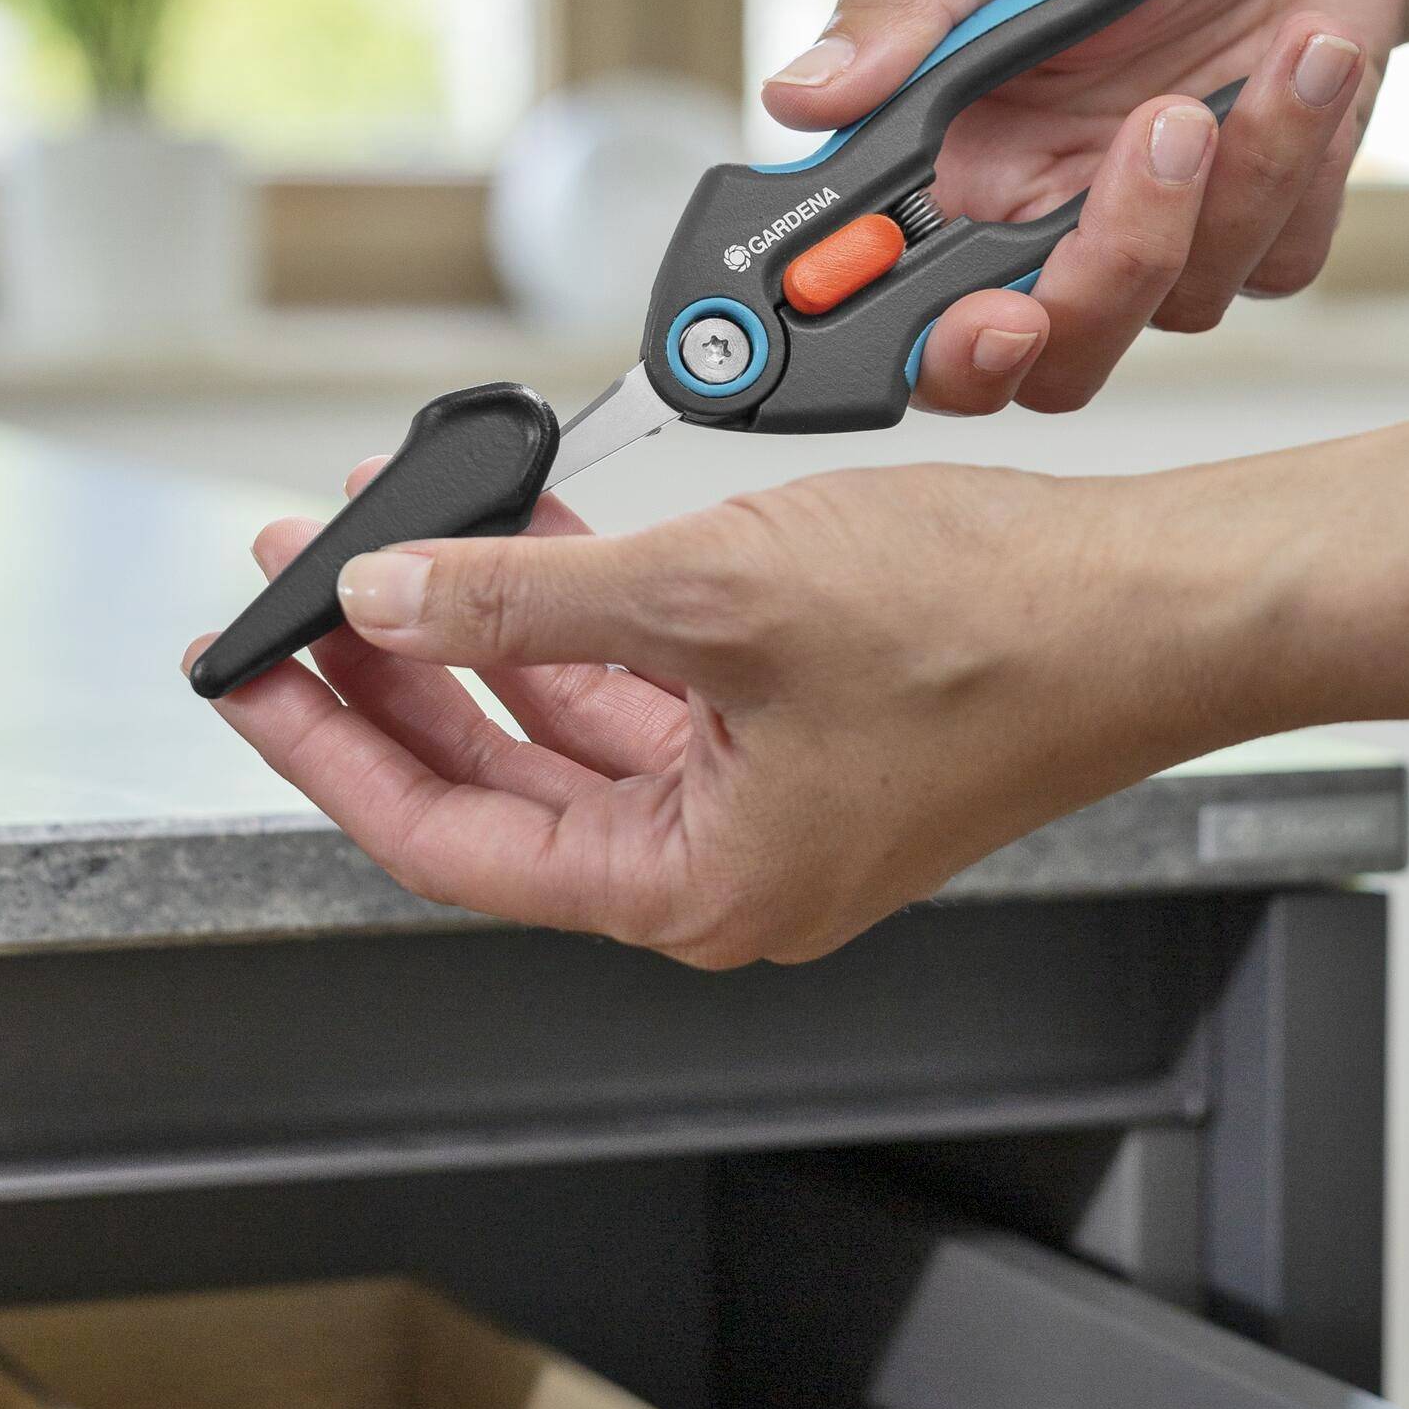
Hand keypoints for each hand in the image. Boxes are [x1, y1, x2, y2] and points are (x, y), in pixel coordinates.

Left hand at [188, 457, 1218, 966]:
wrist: (1160, 605)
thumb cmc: (995, 630)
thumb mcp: (718, 592)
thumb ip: (529, 598)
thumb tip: (389, 595)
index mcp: (692, 887)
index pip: (445, 840)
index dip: (328, 747)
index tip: (248, 671)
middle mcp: (720, 868)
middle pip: (495, 782)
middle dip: (390, 669)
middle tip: (301, 578)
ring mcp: (767, 804)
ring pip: (568, 723)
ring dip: (482, 621)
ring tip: (402, 522)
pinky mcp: (806, 734)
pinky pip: (650, 682)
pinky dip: (579, 609)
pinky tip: (533, 524)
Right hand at [758, 0, 1408, 414]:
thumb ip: (915, 3)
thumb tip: (796, 95)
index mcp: (955, 148)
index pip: (896, 304)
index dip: (925, 345)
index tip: (983, 318)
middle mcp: (1041, 208)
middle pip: (1038, 358)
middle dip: (1098, 287)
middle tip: (1152, 147)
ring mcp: (1154, 228)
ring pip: (1172, 306)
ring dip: (1235, 177)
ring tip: (1277, 44)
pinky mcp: (1258, 224)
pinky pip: (1275, 260)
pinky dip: (1303, 159)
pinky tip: (1312, 58)